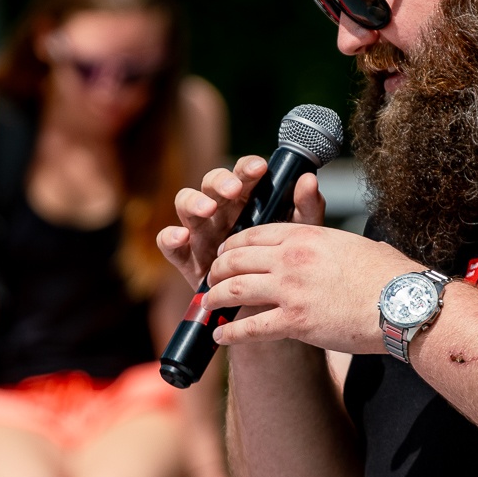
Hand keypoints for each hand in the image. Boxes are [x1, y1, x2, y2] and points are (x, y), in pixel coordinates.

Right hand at [160, 155, 326, 286]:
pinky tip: (180, 236)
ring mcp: (200, 231)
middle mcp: (221, 210)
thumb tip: (309, 180)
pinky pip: (168, 242)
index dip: (247, 169)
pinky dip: (169, 236)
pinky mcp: (186, 255)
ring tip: (208, 209)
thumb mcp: (299, 238)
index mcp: (247, 200)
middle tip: (233, 190)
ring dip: (194, 202)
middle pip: (212, 183)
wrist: (270, 307)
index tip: (260, 169)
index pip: (243, 175)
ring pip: (186, 203)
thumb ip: (305, 209)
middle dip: (220, 182)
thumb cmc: (283, 265)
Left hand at [201, 224, 417, 354]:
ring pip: (235, 289)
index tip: (226, 254)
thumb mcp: (355, 244)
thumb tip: (344, 248)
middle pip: (237, 258)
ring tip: (208, 306)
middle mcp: (292, 258)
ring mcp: (291, 289)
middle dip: (218, 270)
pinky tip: (220, 337)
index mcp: (307, 235)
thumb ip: (335, 243)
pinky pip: (251, 327)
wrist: (404, 304)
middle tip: (212, 280)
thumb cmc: (389, 276)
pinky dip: (231, 334)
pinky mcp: (295, 322)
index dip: (233, 245)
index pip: (254, 233)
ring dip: (216, 298)